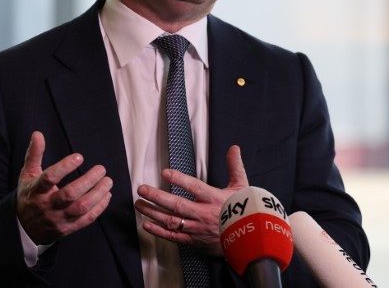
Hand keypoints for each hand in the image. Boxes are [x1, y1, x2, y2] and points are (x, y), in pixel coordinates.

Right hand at [16, 131, 112, 244]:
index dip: (64, 167)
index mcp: (36, 190)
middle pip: (69, 194)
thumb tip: (38, 133)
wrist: (25, 228)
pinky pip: (86, 219)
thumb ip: (34, 154)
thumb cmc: (29, 195)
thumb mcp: (28, 175)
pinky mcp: (68, 228)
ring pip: (81, 208)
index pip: (49, 178)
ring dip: (98, 194)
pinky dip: (99, 208)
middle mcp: (47, 206)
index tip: (79, 157)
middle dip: (88, 181)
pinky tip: (107, 195)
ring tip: (108, 181)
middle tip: (102, 169)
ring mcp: (58, 219)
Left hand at [134, 145, 248, 255]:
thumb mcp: (242, 186)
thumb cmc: (245, 211)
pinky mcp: (194, 242)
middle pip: (176, 205)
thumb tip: (234, 147)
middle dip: (157, 197)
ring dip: (153, 212)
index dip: (180, 180)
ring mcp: (197, 229)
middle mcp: (203, 214)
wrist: (249, 239)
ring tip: (139, 204)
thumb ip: (235, 166)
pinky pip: (173, 237)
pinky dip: (159, 231)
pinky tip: (146, 224)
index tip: (165, 173)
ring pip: (171, 221)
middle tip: (141, 189)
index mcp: (214, 199)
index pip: (194, 187)